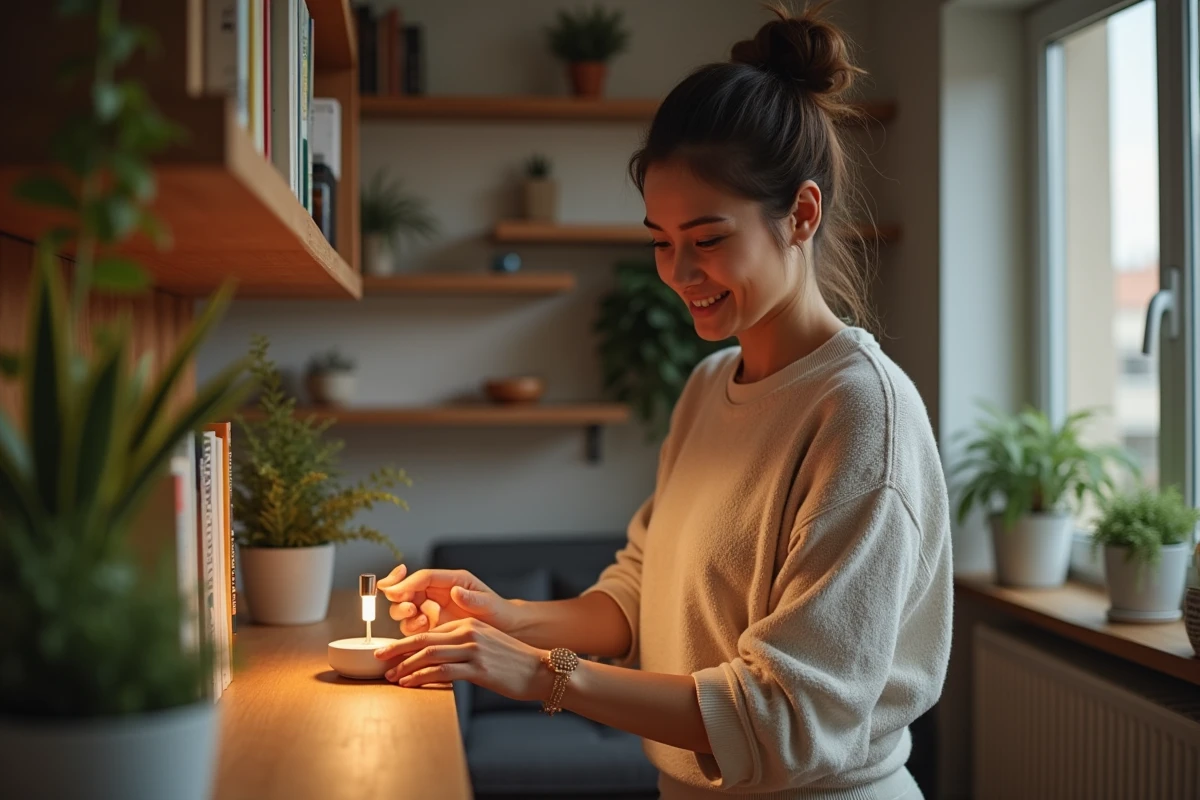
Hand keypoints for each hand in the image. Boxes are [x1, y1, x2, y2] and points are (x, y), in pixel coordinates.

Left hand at [373, 618, 553, 700]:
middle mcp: (469, 632)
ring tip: (392, 676)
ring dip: (406, 666)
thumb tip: (438, 658)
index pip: (430, 631)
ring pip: (429, 654)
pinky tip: (410, 683)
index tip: (390, 652)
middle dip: (397, 650)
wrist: (541, 670)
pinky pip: (442, 671)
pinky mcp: (478, 667)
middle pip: (424, 639)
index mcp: (469, 624)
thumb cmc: (513, 663)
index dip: (406, 642)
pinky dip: (422, 677)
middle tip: (379, 659)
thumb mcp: (486, 645)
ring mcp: (473, 649)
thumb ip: (463, 646)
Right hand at [377, 564, 519, 636]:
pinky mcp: (428, 629)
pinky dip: (410, 628)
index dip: (405, 581)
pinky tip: (423, 629)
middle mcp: (435, 594)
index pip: (421, 577)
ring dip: (404, 613)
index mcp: (448, 581)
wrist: (502, 631)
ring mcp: (430, 611)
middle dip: (399, 596)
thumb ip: (472, 597)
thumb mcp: (488, 602)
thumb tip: (456, 592)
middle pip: (404, 591)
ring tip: (421, 618)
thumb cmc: (496, 611)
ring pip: (403, 609)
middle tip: (409, 607)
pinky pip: (410, 628)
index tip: (395, 589)